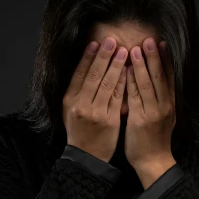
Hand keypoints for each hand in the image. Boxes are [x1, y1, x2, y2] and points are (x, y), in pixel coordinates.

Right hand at [63, 37, 128, 162]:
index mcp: (69, 100)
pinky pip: (118, 97)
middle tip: (112, 40)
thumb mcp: (70, 111)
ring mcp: (96, 113)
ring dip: (116, 66)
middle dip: (103, 56)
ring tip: (124, 51)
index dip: (87, 57)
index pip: (78, 74)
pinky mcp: (110, 120)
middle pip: (93, 76)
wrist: (86, 157)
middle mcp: (81, 105)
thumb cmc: (79, 131)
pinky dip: (123, 83)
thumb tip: (84, 67)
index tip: (95, 43)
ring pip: (107, 84)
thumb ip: (76, 91)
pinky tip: (129, 71)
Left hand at [125, 38, 176, 187]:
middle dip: (154, 57)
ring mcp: (153, 112)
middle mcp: (164, 106)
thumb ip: (160, 99)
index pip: (170, 77)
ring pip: (148, 84)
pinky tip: (127, 69)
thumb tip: (155, 81)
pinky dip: (131, 81)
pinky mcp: (141, 120)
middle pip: (160, 77)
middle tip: (150, 39)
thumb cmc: (154, 139)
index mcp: (170, 104)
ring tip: (137, 48)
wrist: (153, 161)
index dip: (166, 59)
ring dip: (142, 65)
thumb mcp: (163, 117)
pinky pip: (135, 97)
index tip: (162, 43)